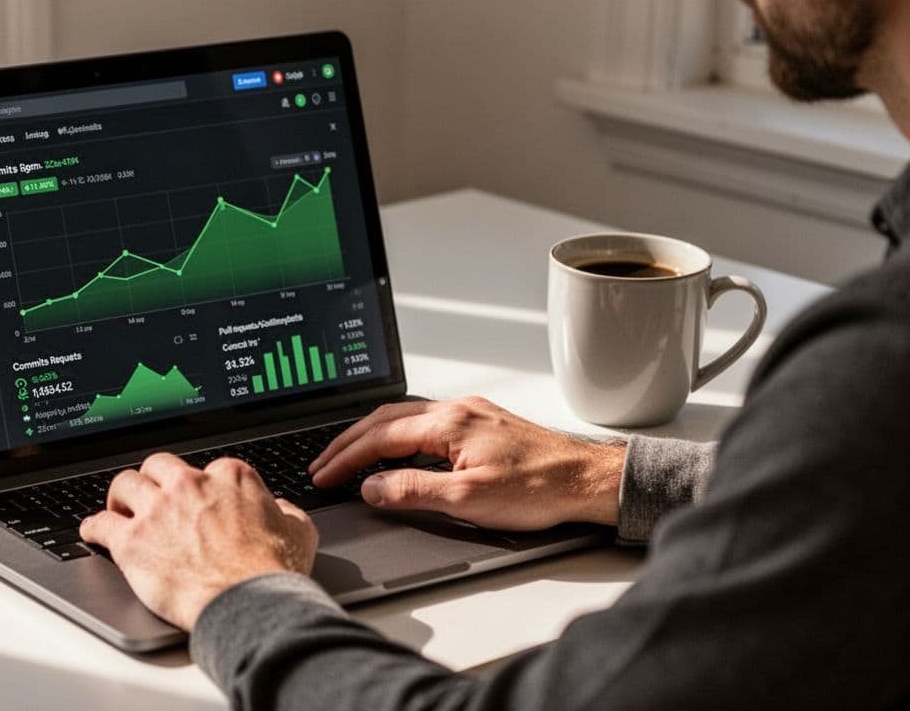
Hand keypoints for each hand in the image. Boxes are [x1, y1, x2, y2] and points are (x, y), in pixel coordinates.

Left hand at [80, 453, 318, 630]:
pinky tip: (92, 531)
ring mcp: (158, 511)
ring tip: (119, 507)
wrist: (250, 604)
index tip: (196, 500)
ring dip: (121, 496)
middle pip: (158, 466)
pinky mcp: (132, 542)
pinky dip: (93, 527)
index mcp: (229, 477)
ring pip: (125, 484)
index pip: (206, 469)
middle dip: (154, 479)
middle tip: (152, 495)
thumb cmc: (274, 573)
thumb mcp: (299, 531)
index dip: (201, 487)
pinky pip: (100, 524)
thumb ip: (284, 512)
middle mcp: (190, 485)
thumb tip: (279, 509)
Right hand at [309, 397, 623, 530]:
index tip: (323, 474)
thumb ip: (412, 491)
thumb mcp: (468, 499)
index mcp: (448, 422)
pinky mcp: (481, 423)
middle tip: (322, 464)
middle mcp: (456, 409)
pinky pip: (424, 422)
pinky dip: (396, 435)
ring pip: (404, 418)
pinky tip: (394, 450)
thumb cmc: (540, 488)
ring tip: (347, 457)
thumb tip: (371, 487)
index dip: (345, 457)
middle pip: (385, 419)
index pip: (379, 437)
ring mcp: (470, 413)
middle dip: (348, 442)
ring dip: (371, 437)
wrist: (586, 480)